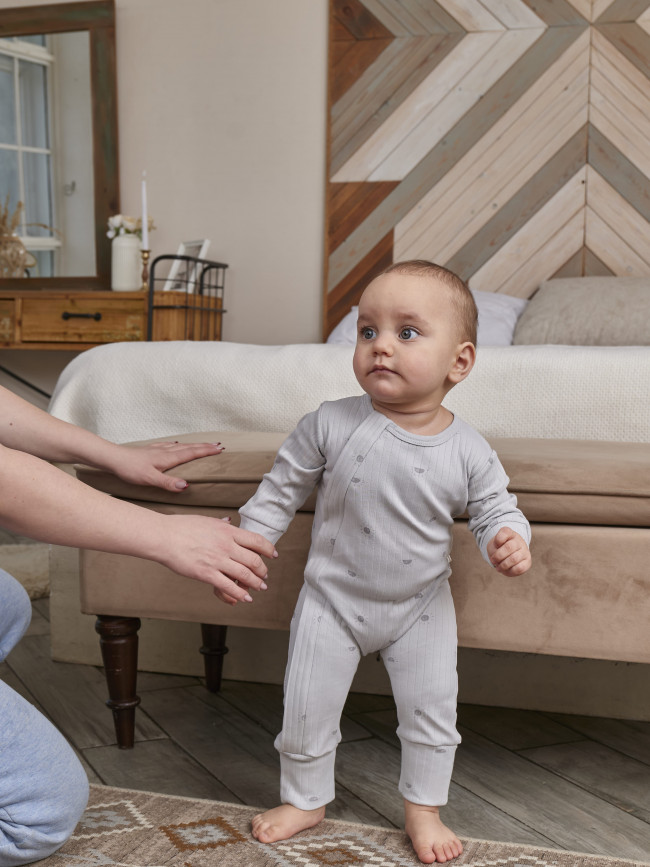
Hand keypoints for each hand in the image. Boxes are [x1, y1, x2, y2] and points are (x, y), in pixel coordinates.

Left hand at [108, 441, 224, 491]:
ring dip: (193, 445)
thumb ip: (168, 483)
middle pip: (189, 448)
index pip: (191, 454)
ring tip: (203, 444)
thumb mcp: (149, 479)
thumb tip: (186, 485)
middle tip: (218, 445)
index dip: (206, 451)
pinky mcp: (150, 450)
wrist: (112, 458)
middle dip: (204, 447)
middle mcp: (165, 451)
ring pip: (180, 446)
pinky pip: (169, 446)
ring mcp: (157, 450)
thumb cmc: (129, 469)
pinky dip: (177, 445)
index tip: (220, 449)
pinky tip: (175, 444)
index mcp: (168, 458)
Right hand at [159, 514, 277, 604]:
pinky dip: (240, 594)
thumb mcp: (207, 521)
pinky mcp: (207, 574)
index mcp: (227, 531)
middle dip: (263, 570)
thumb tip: (230, 521)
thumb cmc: (182, 527)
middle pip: (254, 560)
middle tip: (264, 575)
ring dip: (256, 583)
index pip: (257, 540)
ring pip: (245, 575)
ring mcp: (217, 560)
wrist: (164, 537)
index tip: (274, 555)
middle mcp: (226, 545)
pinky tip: (245, 598)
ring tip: (260, 587)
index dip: (269, 549)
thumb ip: (221, 524)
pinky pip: (228, 586)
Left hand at [487, 528, 530, 576]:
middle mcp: (519, 540)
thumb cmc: (499, 549)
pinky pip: (519, 568)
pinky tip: (506, 570)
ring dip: (503, 565)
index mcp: (510, 533)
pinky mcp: (527, 562)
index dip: (497, 541)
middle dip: (498, 556)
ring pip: (514, 559)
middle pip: (509, 547)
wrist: (507, 555)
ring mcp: (525, 551)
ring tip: (498, 567)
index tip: (495, 545)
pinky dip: (510, 571)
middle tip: (493, 560)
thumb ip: (494, 550)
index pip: (505, 532)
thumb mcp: (493, 546)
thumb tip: (501, 561)